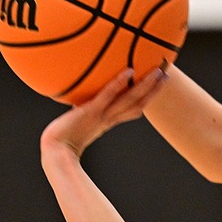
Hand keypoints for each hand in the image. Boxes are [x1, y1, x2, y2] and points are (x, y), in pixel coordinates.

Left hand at [40, 68, 167, 158]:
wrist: (54, 151)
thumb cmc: (61, 139)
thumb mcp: (75, 122)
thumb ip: (80, 111)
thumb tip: (77, 100)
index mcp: (108, 122)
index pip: (133, 110)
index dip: (146, 98)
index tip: (156, 85)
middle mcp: (109, 118)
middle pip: (138, 104)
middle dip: (153, 90)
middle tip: (166, 74)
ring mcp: (102, 115)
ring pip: (129, 100)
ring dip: (146, 86)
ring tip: (158, 72)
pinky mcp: (91, 111)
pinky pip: (108, 96)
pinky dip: (119, 84)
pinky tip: (129, 71)